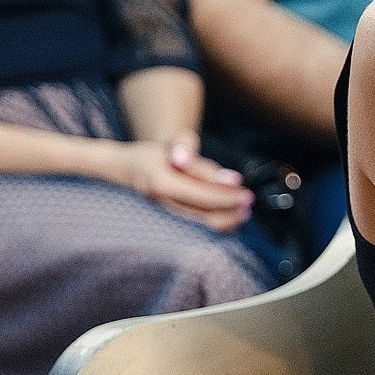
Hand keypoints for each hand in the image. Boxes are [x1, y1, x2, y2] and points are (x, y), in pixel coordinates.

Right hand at [98, 131, 252, 231]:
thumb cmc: (154, 155)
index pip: (203, 194)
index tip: (244, 189)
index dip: (227, 193)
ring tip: (242, 211)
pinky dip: (216, 225)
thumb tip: (222, 175)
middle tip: (248, 201)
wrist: (126, 169)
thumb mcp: (173, 144)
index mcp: (161, 183)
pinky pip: (196, 230)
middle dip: (231, 210)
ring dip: (226, 221)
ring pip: (202, 227)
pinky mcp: (167, 224)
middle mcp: (161, 204)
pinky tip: (228, 217)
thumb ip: (194, 156)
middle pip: (205, 216)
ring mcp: (163, 217)